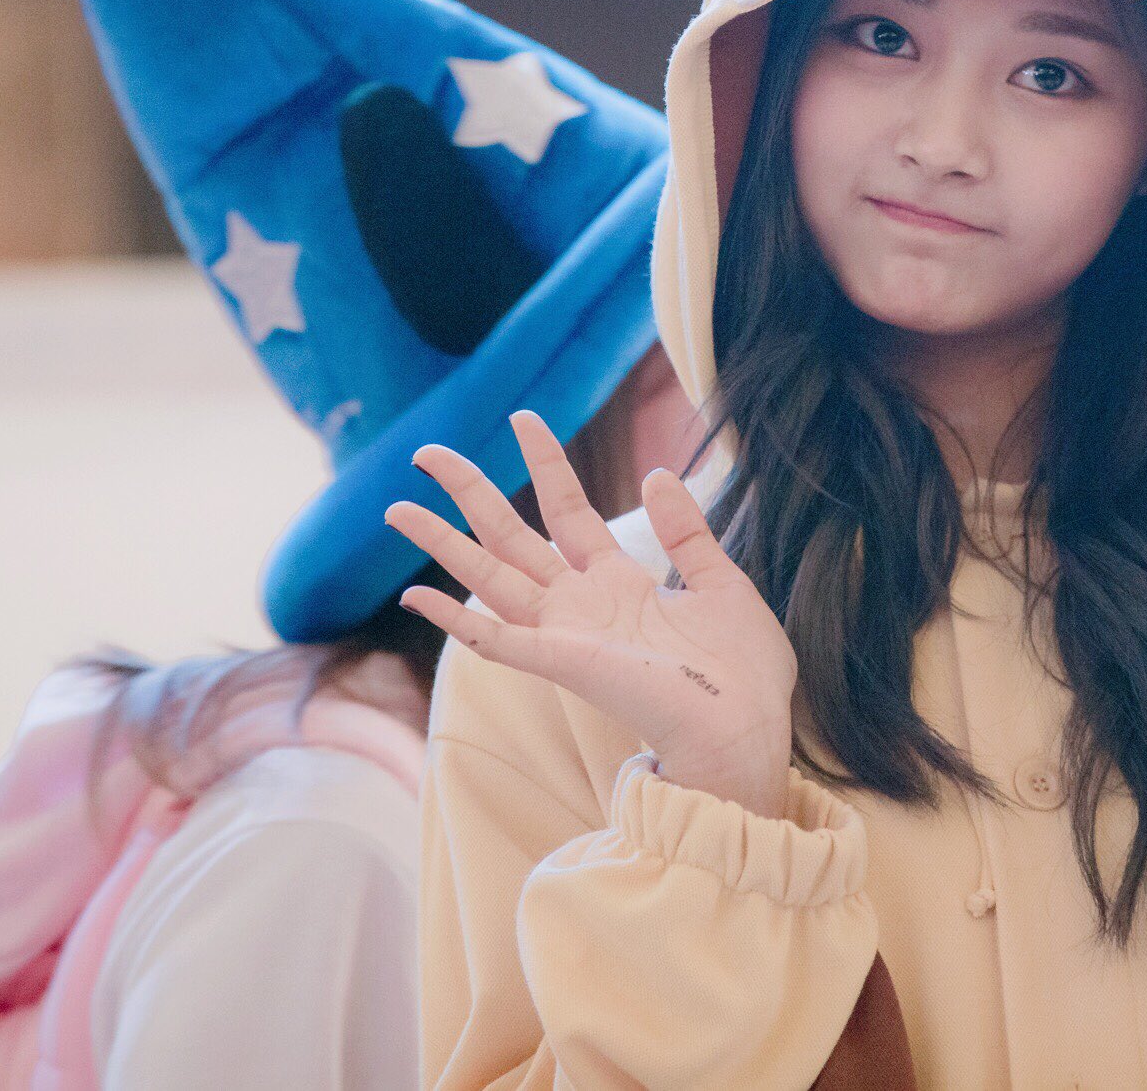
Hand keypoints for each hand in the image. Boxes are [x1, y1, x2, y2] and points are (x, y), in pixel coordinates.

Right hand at [388, 411, 799, 818]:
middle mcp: (583, 604)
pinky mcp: (564, 664)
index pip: (568, 509)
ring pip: (489, 578)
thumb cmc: (742, 670)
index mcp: (621, 582)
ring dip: (443, 544)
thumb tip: (655, 472)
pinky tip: (414, 595)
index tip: (523, 417)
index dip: (546, 463)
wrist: (750, 728)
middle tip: (428, 453)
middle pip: (511, 536)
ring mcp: (568, 634)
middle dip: (470, 493)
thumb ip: (685, 531)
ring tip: (396, 508)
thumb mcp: (720, 581)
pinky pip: (498, 641)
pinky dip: (457, 619)